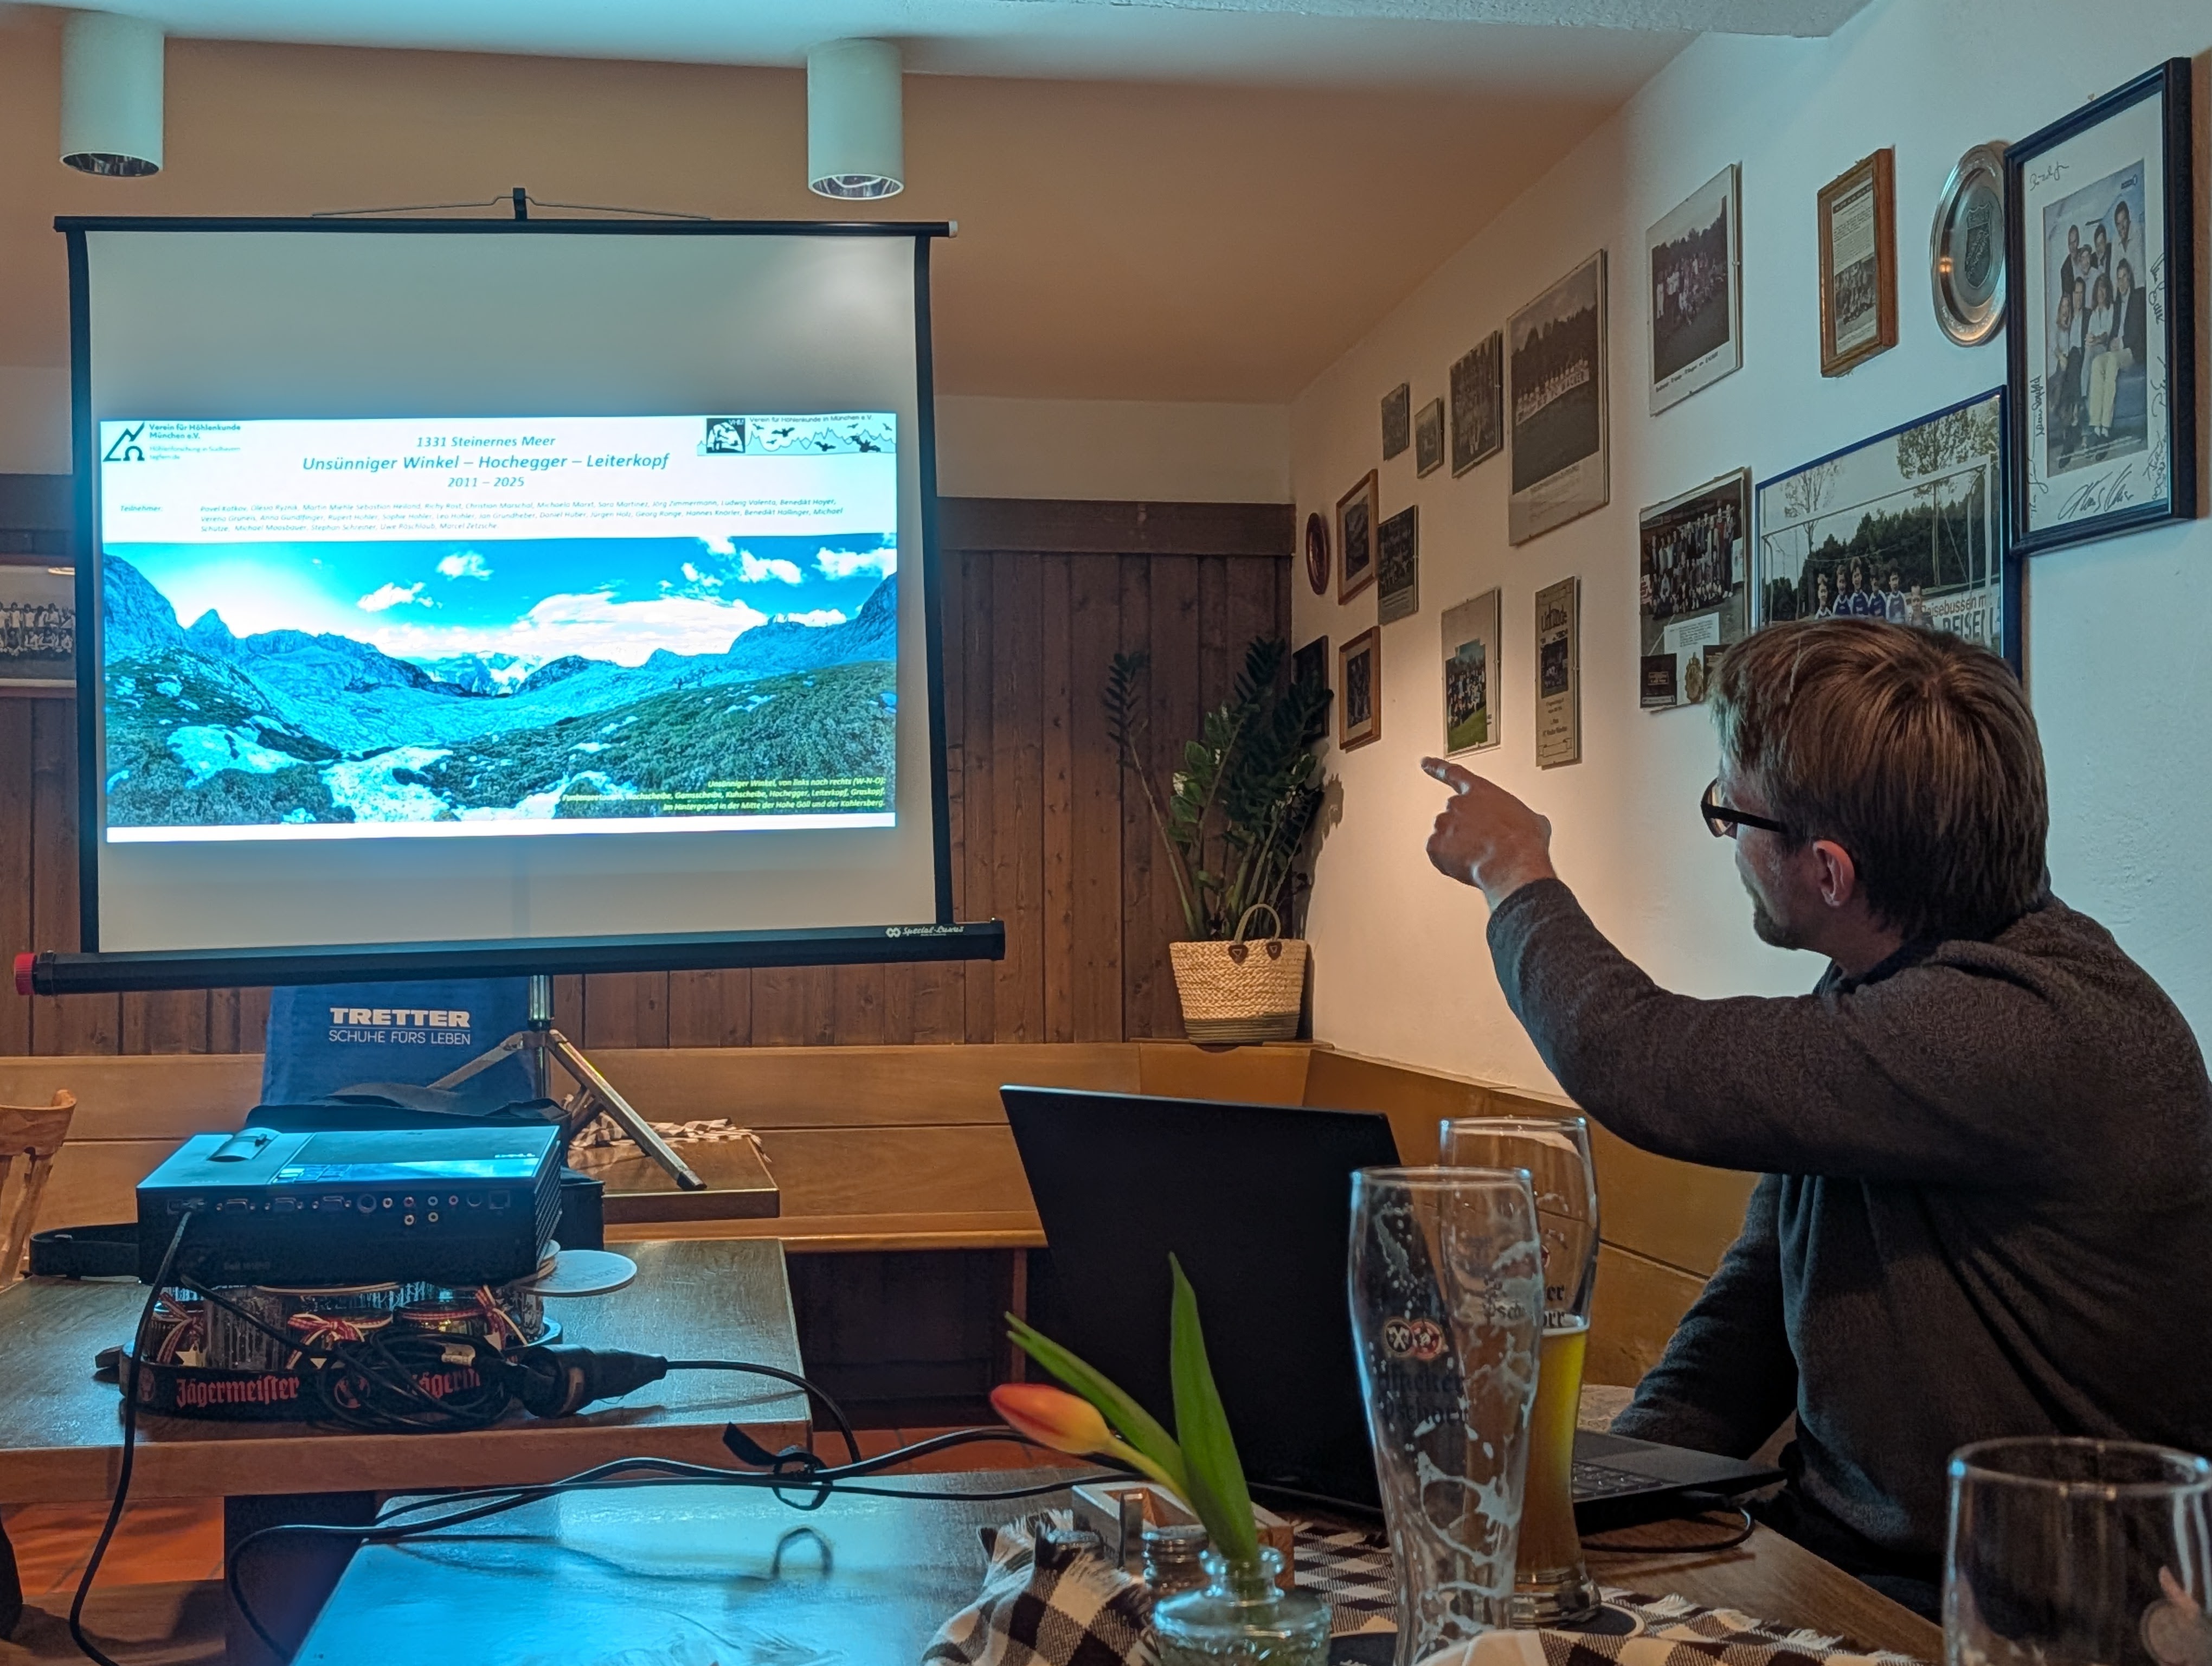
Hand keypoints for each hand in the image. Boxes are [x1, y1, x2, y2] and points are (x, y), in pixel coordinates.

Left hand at [1421, 757, 1556, 905]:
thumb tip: (1526, 823)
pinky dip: (1449, 862)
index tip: (1425, 763)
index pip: (1454, 774)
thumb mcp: (1532, 820)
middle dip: (1465, 829)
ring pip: (1446, 837)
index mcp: (1481, 791)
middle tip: (1484, 844)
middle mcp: (1458, 804)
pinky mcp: (1435, 846)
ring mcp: (1444, 824)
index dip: (1438, 768)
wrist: (1513, 863)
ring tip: (1480, 857)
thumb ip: (1518, 814)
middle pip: (1454, 815)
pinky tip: (1468, 865)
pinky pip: (1438, 855)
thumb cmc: (1523, 841)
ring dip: (1457, 846)